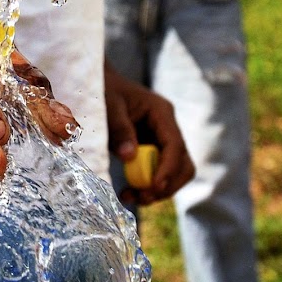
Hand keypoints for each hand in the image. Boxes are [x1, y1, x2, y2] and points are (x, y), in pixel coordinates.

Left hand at [104, 64, 193, 204]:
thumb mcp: (108, 106)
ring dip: (157, 190)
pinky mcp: (152, 150)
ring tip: (130, 197)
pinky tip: (128, 192)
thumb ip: (119, 129)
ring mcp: (161, 139)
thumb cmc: (103, 89)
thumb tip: (130, 156)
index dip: (167, 170)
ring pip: (174, 173)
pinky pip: (158, 173)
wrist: (98, 84)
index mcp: (161, 112)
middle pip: (183, 164)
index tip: (152, 187)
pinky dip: (147, 186)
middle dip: (166, 185)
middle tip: (141, 197)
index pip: (175, 145)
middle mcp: (167, 127)